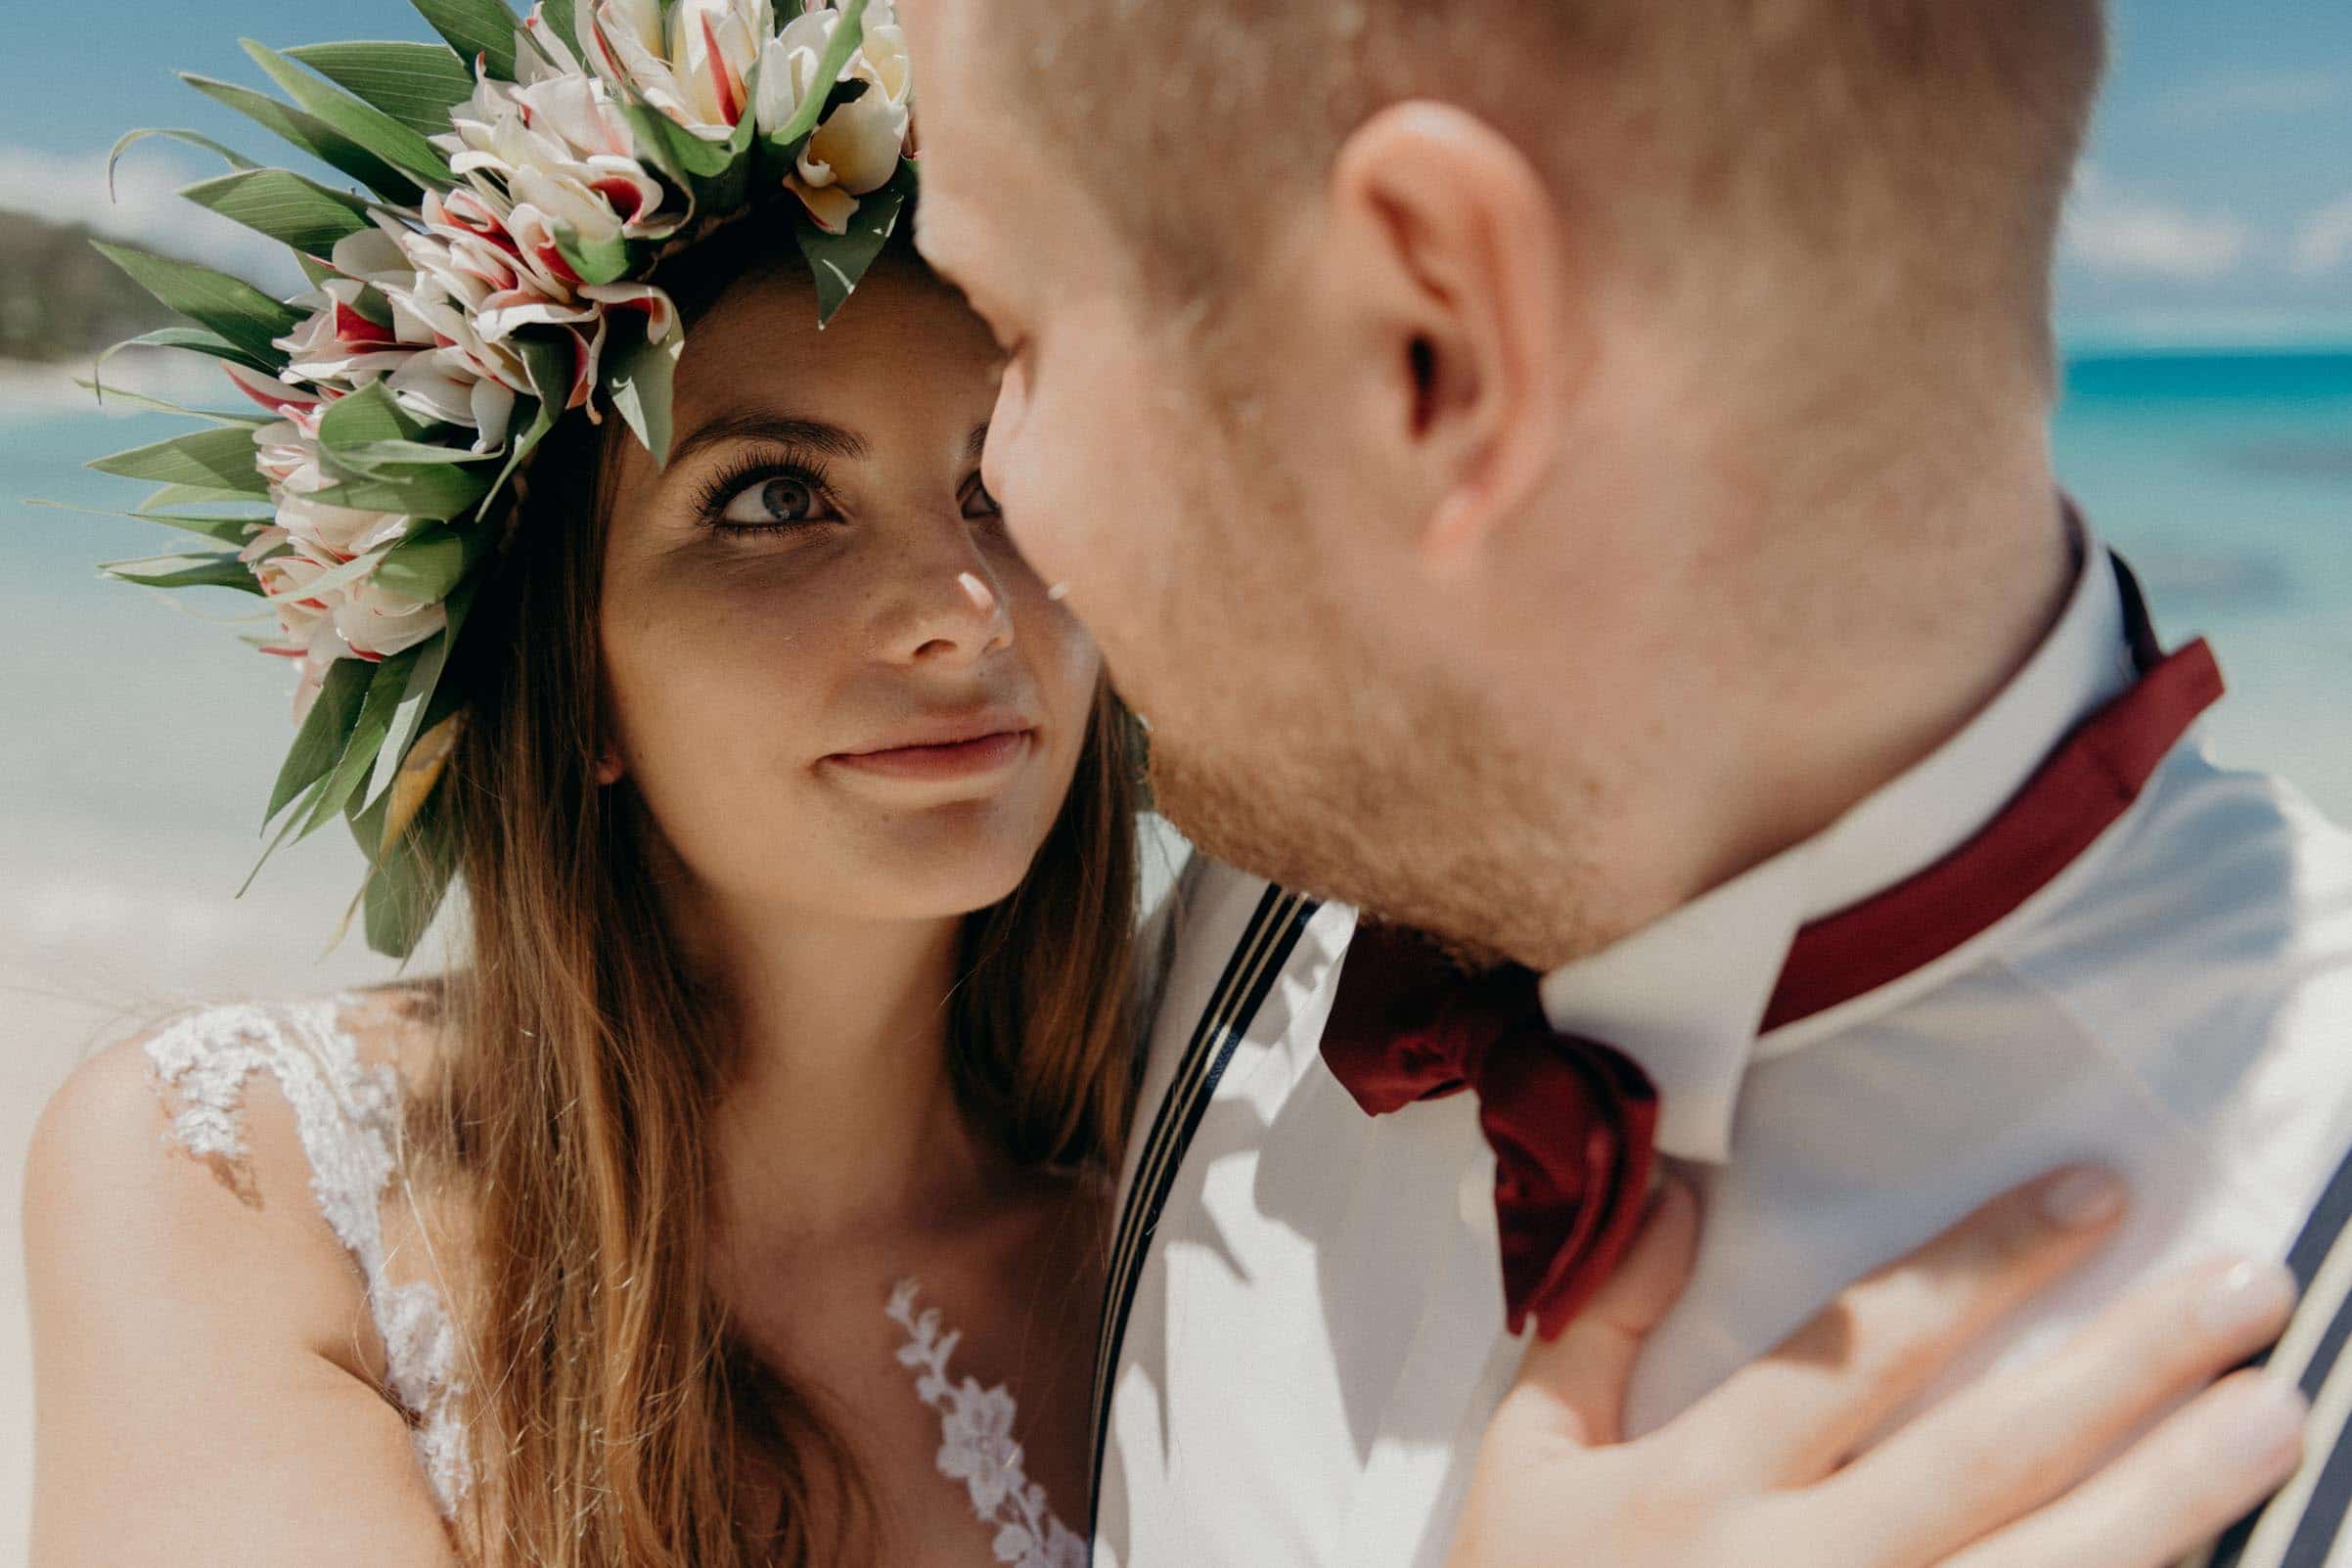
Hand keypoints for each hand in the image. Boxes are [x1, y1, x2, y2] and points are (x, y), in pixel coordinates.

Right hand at [1447, 1167, 2305, 1567]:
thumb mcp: (1526, 1463)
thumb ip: (1599, 1327)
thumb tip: (1686, 1197)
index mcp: (1692, 1486)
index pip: (1862, 1348)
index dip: (1981, 1264)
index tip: (2093, 1197)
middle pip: (1984, 1453)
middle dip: (2123, 1364)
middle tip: (2241, 1285)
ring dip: (2167, 1494)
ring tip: (2270, 1414)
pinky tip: (2203, 1558)